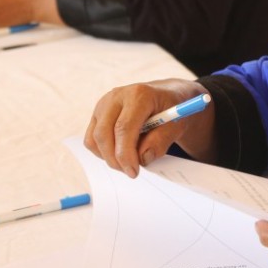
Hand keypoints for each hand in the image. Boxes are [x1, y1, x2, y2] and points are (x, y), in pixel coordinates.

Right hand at [84, 79, 215, 177]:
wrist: (166, 96)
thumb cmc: (171, 109)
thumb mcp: (176, 124)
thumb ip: (161, 141)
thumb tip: (142, 158)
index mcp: (138, 95)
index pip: (124, 128)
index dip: (125, 154)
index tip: (133, 172)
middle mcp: (117, 96)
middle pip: (103, 134)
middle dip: (115, 160)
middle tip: (132, 172)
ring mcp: (104, 104)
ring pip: (94, 139)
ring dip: (108, 157)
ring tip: (129, 160)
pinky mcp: (97, 114)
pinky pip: (91, 139)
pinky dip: (102, 152)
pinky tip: (121, 151)